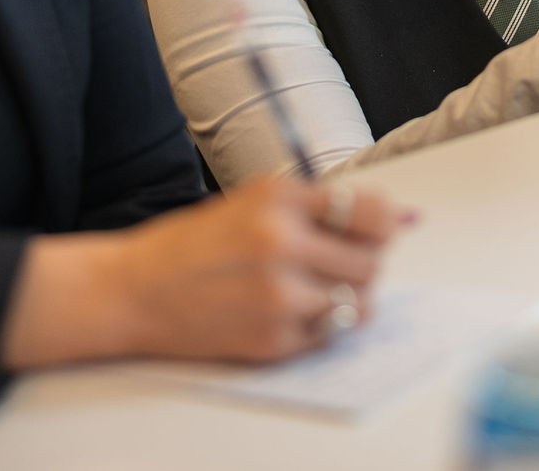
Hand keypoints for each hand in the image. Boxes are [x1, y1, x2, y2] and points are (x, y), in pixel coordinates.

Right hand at [0, 177, 401, 369]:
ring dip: (347, 298)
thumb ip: (323, 207)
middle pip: (372, 262)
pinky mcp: (272, 339)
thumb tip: (405, 217)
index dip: (384, 223)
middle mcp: (281, 243)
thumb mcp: (253, 202)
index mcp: (278, 198)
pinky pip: (329, 335)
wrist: (133, 290)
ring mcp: (277, 296)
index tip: (380, 230)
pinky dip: (318, 326)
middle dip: (364, 263)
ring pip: (359, 303)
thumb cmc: (192, 244)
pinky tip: (287, 311)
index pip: (370, 211)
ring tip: (313, 288)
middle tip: (336, 262)